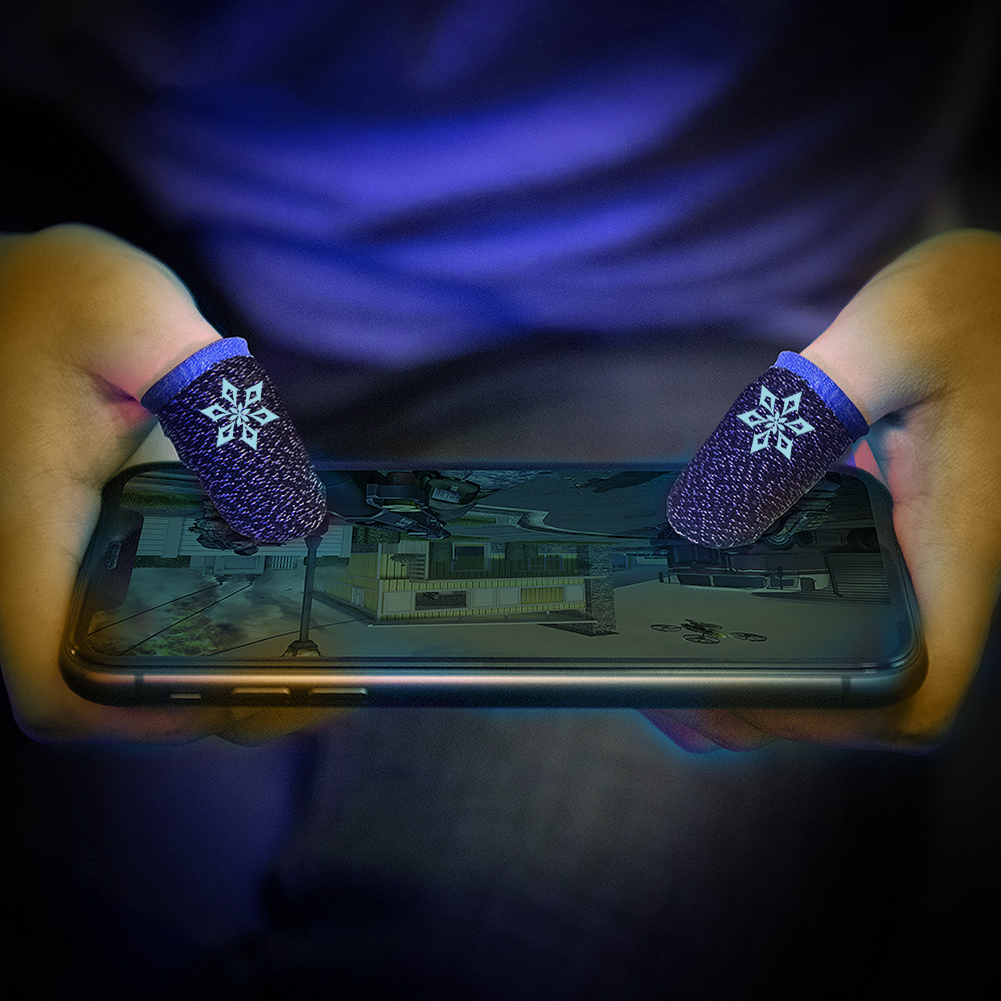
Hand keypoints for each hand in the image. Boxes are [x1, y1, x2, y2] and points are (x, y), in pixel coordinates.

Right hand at [0, 224, 339, 741]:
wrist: (7, 291)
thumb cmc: (51, 299)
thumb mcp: (135, 322)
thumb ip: (210, 402)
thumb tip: (285, 506)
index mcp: (27, 532)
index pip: (52, 682)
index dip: (132, 717)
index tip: (221, 701)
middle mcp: (37, 565)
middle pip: (98, 690)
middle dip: (199, 702)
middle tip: (301, 683)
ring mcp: (59, 561)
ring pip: (115, 660)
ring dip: (202, 672)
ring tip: (299, 656)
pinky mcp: (83, 545)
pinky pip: (127, 614)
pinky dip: (193, 626)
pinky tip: (263, 600)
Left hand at [642, 229, 1000, 751]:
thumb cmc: (967, 307)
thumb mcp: (889, 340)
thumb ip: (804, 419)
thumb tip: (712, 513)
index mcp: (955, 545)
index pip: (918, 689)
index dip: (837, 722)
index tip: (745, 702)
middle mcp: (936, 569)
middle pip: (867, 693)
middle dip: (773, 709)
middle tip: (675, 689)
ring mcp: (912, 555)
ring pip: (849, 653)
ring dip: (769, 672)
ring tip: (678, 661)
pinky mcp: (887, 530)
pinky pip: (835, 600)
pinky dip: (776, 619)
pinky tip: (711, 593)